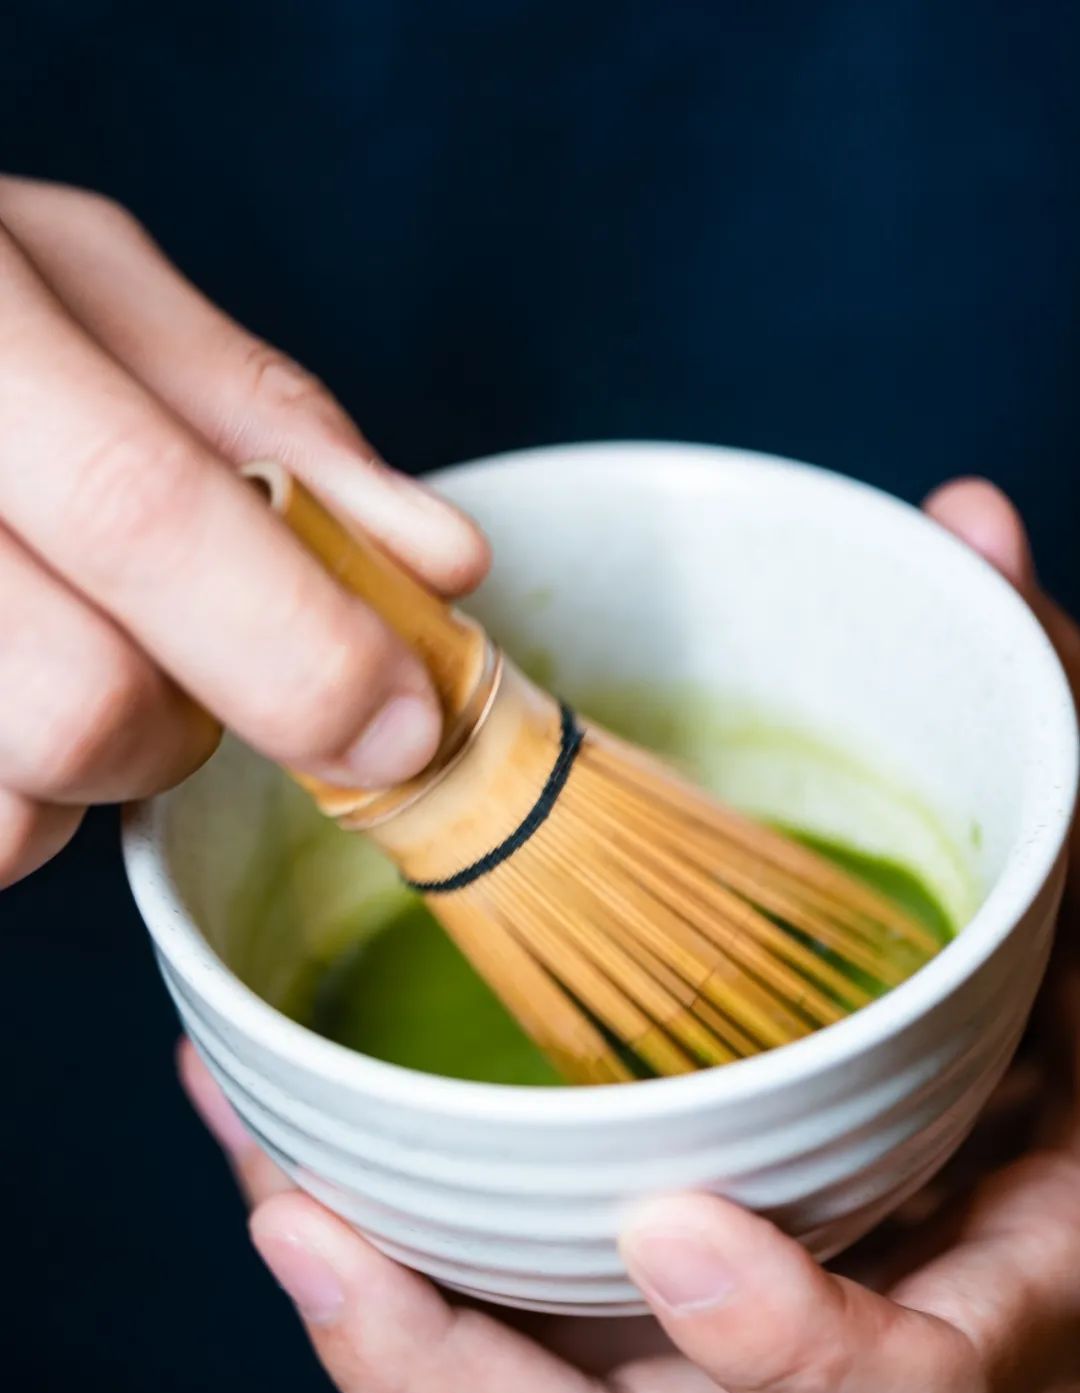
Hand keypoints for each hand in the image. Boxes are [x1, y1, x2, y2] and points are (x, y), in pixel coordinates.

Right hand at [0, 176, 487, 886]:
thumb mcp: (89, 286)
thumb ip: (266, 419)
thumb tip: (441, 563)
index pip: (136, 510)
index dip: (295, 641)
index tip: (399, 725)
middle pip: (83, 706)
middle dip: (183, 723)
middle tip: (173, 647)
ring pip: (12, 812)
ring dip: (84, 769)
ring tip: (49, 640)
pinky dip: (13, 795)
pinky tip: (5, 679)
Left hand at [179, 478, 1079, 1392]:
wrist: (1057, 1122)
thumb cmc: (1078, 1017)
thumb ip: (1040, 723)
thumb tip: (969, 526)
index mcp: (1004, 1288)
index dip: (804, 1349)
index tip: (678, 1227)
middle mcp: (841, 1357)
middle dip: (455, 1381)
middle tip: (309, 1226)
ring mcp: (719, 1356)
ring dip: (377, 1319)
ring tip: (259, 1163)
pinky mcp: (635, 1316)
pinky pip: (500, 1323)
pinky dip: (390, 1253)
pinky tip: (290, 1135)